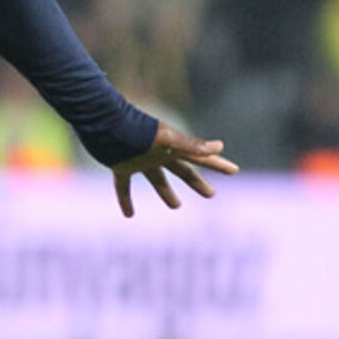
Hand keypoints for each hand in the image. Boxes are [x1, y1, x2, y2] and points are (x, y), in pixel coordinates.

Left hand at [111, 121, 238, 216]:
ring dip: (166, 192)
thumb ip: (192, 145)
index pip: (201, 157)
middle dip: (197, 182)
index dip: (218, 164)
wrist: (105, 123)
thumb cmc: (137, 129)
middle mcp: (158, 154)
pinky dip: (126, 200)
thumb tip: (219, 146)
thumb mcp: (167, 138)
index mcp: (172, 147)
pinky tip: (129, 215)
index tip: (234, 169)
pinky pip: (124, 186)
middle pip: (182, 171)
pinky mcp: (121, 165)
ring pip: (157, 179)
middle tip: (211, 194)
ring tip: (176, 206)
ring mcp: (140, 160)